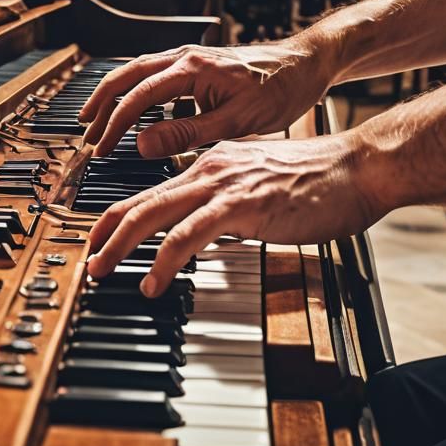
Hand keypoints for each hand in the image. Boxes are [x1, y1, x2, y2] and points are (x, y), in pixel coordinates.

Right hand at [79, 36, 338, 158]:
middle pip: (128, 75)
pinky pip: (159, 77)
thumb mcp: (236, 120)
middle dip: (102, 103)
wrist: (309, 62)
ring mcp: (192, 59)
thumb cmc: (282, 87)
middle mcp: (186, 57)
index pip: (138, 95)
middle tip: (86, 130)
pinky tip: (147, 118)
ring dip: (119, 96)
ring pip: (140, 73)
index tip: (102, 147)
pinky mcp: (200, 67)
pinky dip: (142, 95)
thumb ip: (187, 132)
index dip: (115, 123)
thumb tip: (143, 144)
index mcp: (192, 69)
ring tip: (103, 122)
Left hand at [86, 134, 383, 296]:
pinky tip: (153, 280)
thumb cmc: (319, 181)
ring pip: (155, 213)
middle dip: (106, 232)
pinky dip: (164, 258)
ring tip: (102, 270)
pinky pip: (191, 233)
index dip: (119, 215)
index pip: (152, 191)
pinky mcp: (243, 204)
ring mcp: (224, 184)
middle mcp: (209, 169)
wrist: (357, 166)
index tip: (100, 239)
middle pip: (142, 200)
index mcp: (211, 165)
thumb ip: (230, 205)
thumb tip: (210, 230)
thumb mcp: (260, 190)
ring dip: (121, 245)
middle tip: (88, 261)